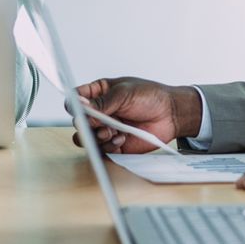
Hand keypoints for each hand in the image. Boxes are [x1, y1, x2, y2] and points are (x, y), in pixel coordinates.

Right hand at [73, 77, 199, 151]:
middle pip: (78, 122)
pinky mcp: (114, 145)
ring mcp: (106, 129)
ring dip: (96, 137)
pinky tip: (121, 139)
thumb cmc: (150, 97)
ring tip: (110, 132)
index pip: (76, 99)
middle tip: (99, 124)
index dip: (74, 105)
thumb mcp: (124, 93)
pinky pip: (101, 150)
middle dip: (86, 125)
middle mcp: (100, 113)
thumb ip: (102, 102)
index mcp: (99, 94)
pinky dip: (107, 146)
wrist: (170, 114)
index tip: (79, 108)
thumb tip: (81, 106)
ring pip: (87, 138)